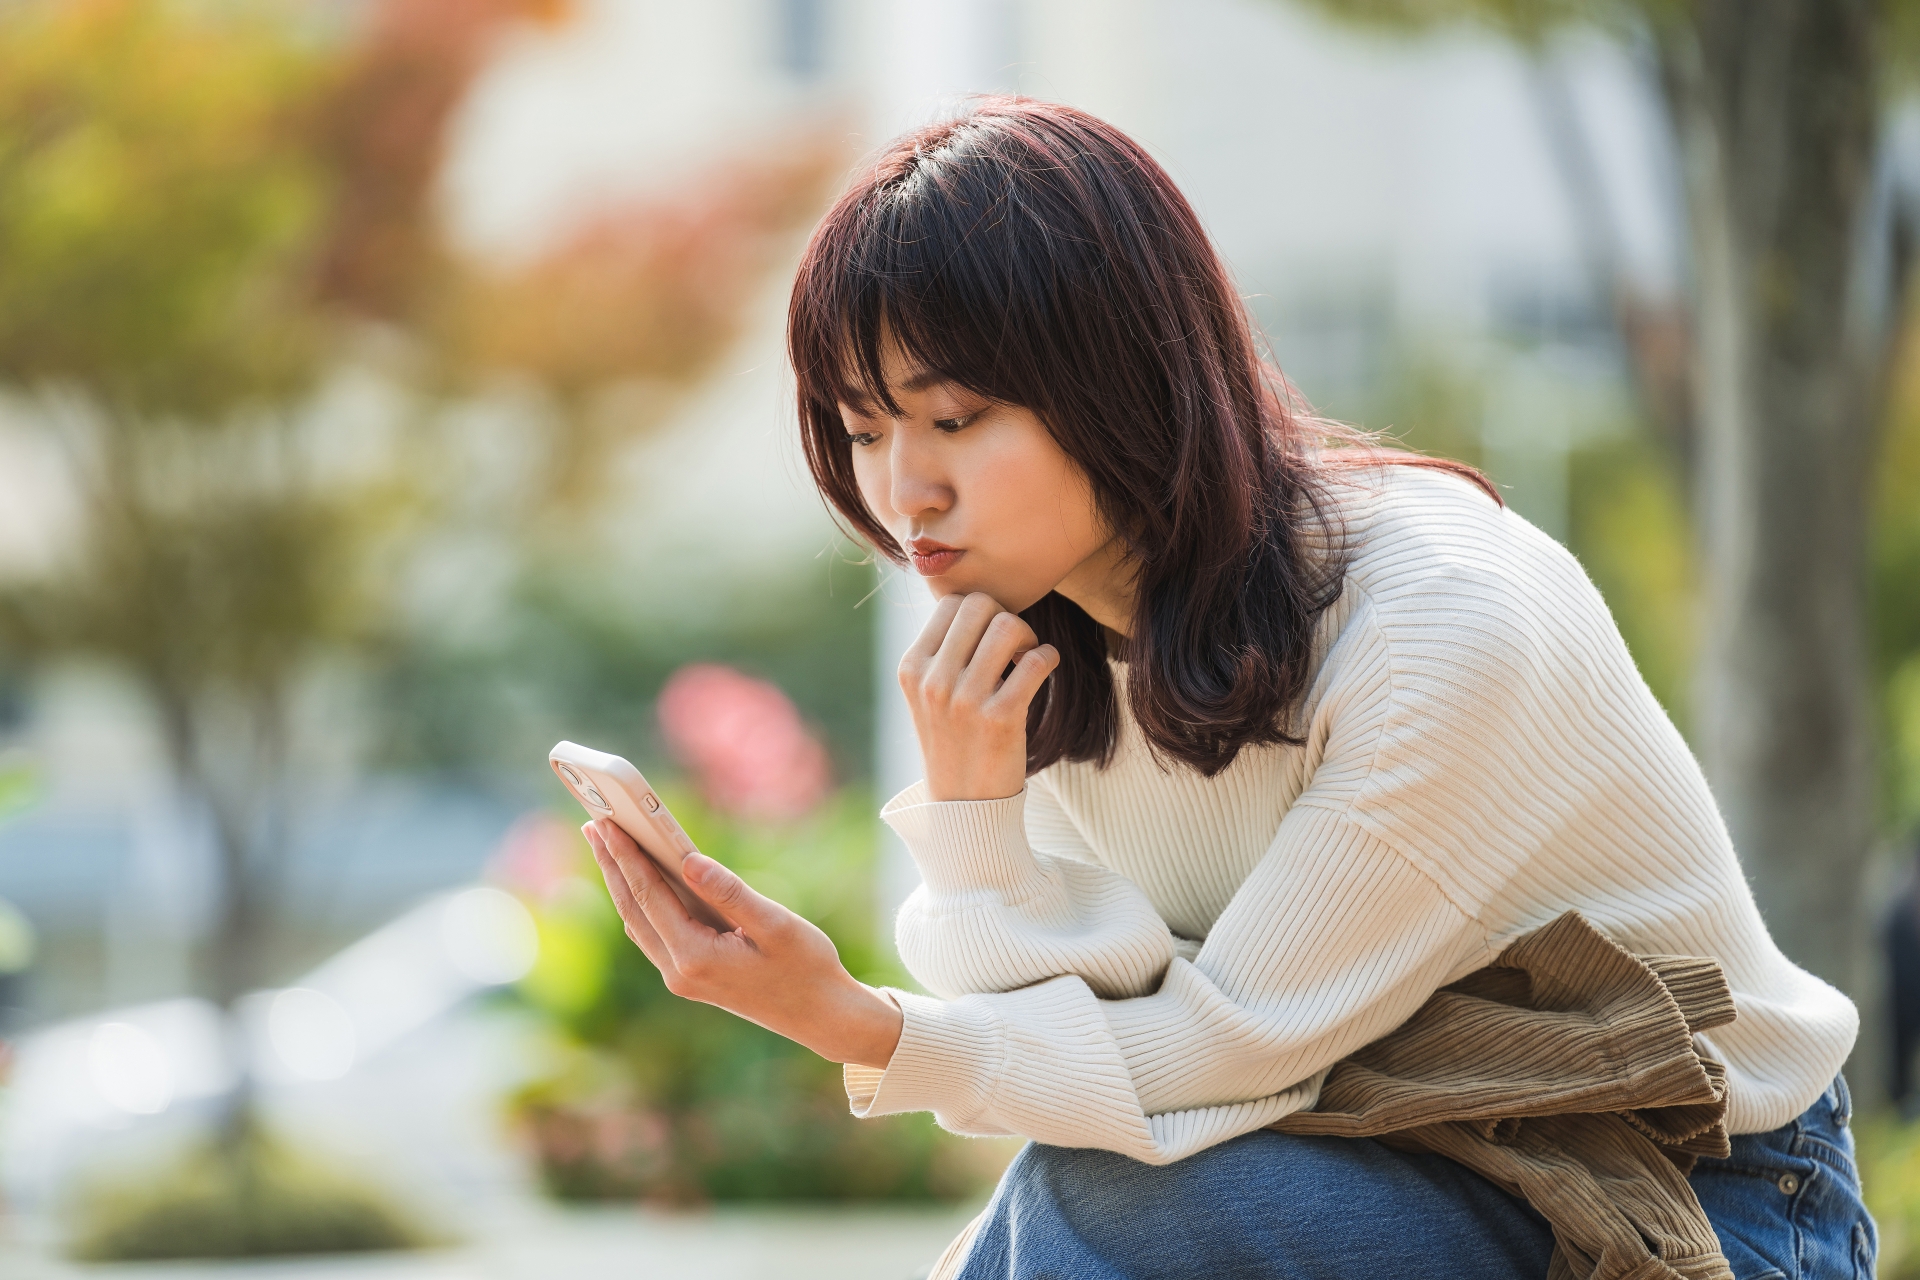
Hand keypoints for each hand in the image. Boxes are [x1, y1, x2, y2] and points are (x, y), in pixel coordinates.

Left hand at [582, 818, 902, 1069]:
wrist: (821, 1016)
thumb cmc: (807, 967)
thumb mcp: (776, 924)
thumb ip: (730, 892)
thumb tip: (689, 859)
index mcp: (695, 957)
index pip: (649, 896)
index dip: (626, 856)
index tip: (606, 822)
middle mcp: (678, 972)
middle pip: (633, 909)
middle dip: (612, 864)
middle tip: (593, 823)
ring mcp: (681, 978)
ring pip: (639, 922)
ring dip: (622, 882)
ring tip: (607, 844)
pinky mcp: (690, 977)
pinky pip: (654, 933)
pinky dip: (642, 901)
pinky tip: (640, 879)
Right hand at [901, 592, 1060, 801]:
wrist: (963, 805)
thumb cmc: (952, 740)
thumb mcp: (927, 695)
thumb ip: (944, 652)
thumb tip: (981, 605)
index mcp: (912, 668)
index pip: (950, 603)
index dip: (979, 612)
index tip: (989, 637)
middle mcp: (934, 681)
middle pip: (979, 606)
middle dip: (1004, 616)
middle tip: (1013, 644)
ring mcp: (965, 701)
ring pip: (1008, 626)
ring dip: (1027, 635)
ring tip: (1026, 657)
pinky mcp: (1000, 719)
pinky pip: (1035, 661)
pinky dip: (1048, 657)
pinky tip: (1044, 668)